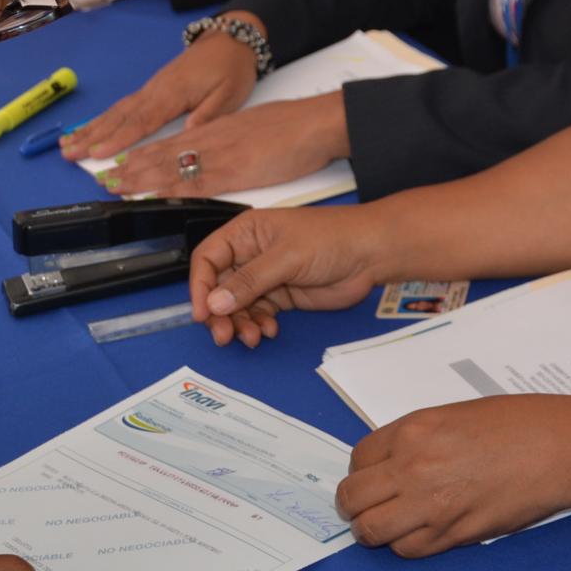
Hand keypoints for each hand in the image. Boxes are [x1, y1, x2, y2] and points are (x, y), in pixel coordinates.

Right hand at [63, 20, 260, 163]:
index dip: (119, 139)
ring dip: (91, 128)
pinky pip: (123, 106)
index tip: (97, 153)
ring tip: (67, 144)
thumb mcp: (230, 95)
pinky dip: (103, 118)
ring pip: (116, 110)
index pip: (142, 120)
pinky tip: (89, 129)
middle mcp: (155, 90)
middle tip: (68, 152)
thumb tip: (187, 135)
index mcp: (173, 93)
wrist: (230, 41)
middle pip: (119, 116)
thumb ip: (208, 116)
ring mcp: (151, 88)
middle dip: (92, 136)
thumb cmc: (231, 69)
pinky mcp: (151, 89)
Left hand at [99, 93, 348, 197]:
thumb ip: (226, 140)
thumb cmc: (290, 127)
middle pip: (163, 154)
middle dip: (132, 168)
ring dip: (142, 178)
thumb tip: (211, 151)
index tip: (119, 164)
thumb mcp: (249, 128)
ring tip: (116, 186)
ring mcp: (221, 155)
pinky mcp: (235, 171)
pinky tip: (155, 194)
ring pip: (172, 166)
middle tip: (104, 179)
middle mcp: (211, 139)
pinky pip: (197, 182)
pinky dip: (173, 189)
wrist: (315, 124)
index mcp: (214, 129)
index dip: (142, 155)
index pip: (171, 143)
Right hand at [187, 206, 384, 346]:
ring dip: (240, 323)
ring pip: (239, 305)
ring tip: (252, 337)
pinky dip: (259, 325)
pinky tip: (270, 331)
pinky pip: (259, 313)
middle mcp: (251, 254)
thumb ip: (250, 281)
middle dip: (220, 313)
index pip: (208, 258)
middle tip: (224, 335)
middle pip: (220, 287)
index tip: (202, 312)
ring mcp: (267, 276)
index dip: (200, 286)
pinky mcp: (282, 295)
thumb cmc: (332, 238)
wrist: (370, 253)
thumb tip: (215, 302)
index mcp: (245, 232)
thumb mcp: (286, 257)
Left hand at [336, 395, 570, 556]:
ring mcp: (432, 505)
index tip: (372, 479)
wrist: (562, 447)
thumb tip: (393, 462)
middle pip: (353, 499)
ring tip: (389, 526)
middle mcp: (413, 468)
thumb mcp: (454, 416)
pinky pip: (409, 550)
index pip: (358, 460)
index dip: (361, 472)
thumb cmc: (519, 423)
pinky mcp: (455, 534)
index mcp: (413, 431)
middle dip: (355, 506)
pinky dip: (406, 546)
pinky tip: (420, 534)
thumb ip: (418, 439)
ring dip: (375, 531)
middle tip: (369, 507)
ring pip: (372, 531)